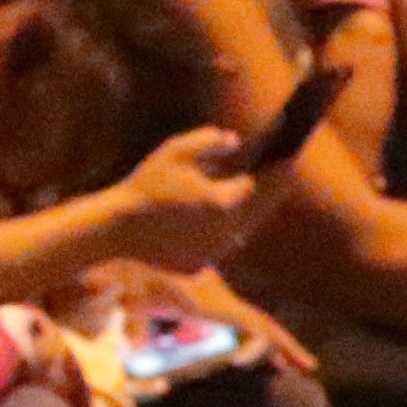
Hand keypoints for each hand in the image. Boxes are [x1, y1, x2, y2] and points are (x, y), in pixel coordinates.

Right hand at [104, 126, 278, 273]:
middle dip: (271, 191)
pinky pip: (220, 244)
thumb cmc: (145, 186)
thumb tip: (235, 140)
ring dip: (249, 211)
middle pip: (260, 210)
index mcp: (224, 202)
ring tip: (253, 193)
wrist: (117, 230)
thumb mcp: (176, 151)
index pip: (264, 185)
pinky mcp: (200, 265)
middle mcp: (226, 232)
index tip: (288, 158)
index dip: (279, 170)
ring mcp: (214, 253)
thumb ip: (210, 141)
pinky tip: (220, 216)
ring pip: (242, 230)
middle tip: (279, 174)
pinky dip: (224, 229)